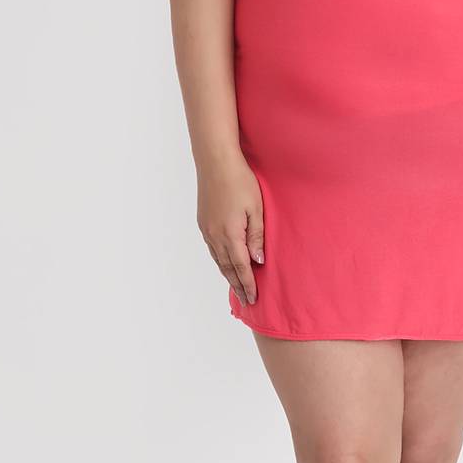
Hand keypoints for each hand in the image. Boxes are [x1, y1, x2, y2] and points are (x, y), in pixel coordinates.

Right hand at [196, 152, 264, 306]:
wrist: (215, 162)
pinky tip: (225, 264)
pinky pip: (213, 249)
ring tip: (237, 287)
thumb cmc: (240, 181)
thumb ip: (256, 237)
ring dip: (228, 275)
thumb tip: (258, 261)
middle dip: (238, 285)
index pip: (241, 267)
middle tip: (246, 300)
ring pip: (218, 260)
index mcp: (230, 234)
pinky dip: (220, 262)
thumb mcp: (256, 209)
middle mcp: (215, 236)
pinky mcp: (203, 223)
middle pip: (228, 268)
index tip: (253, 298)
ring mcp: (207, 230)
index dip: (248, 284)